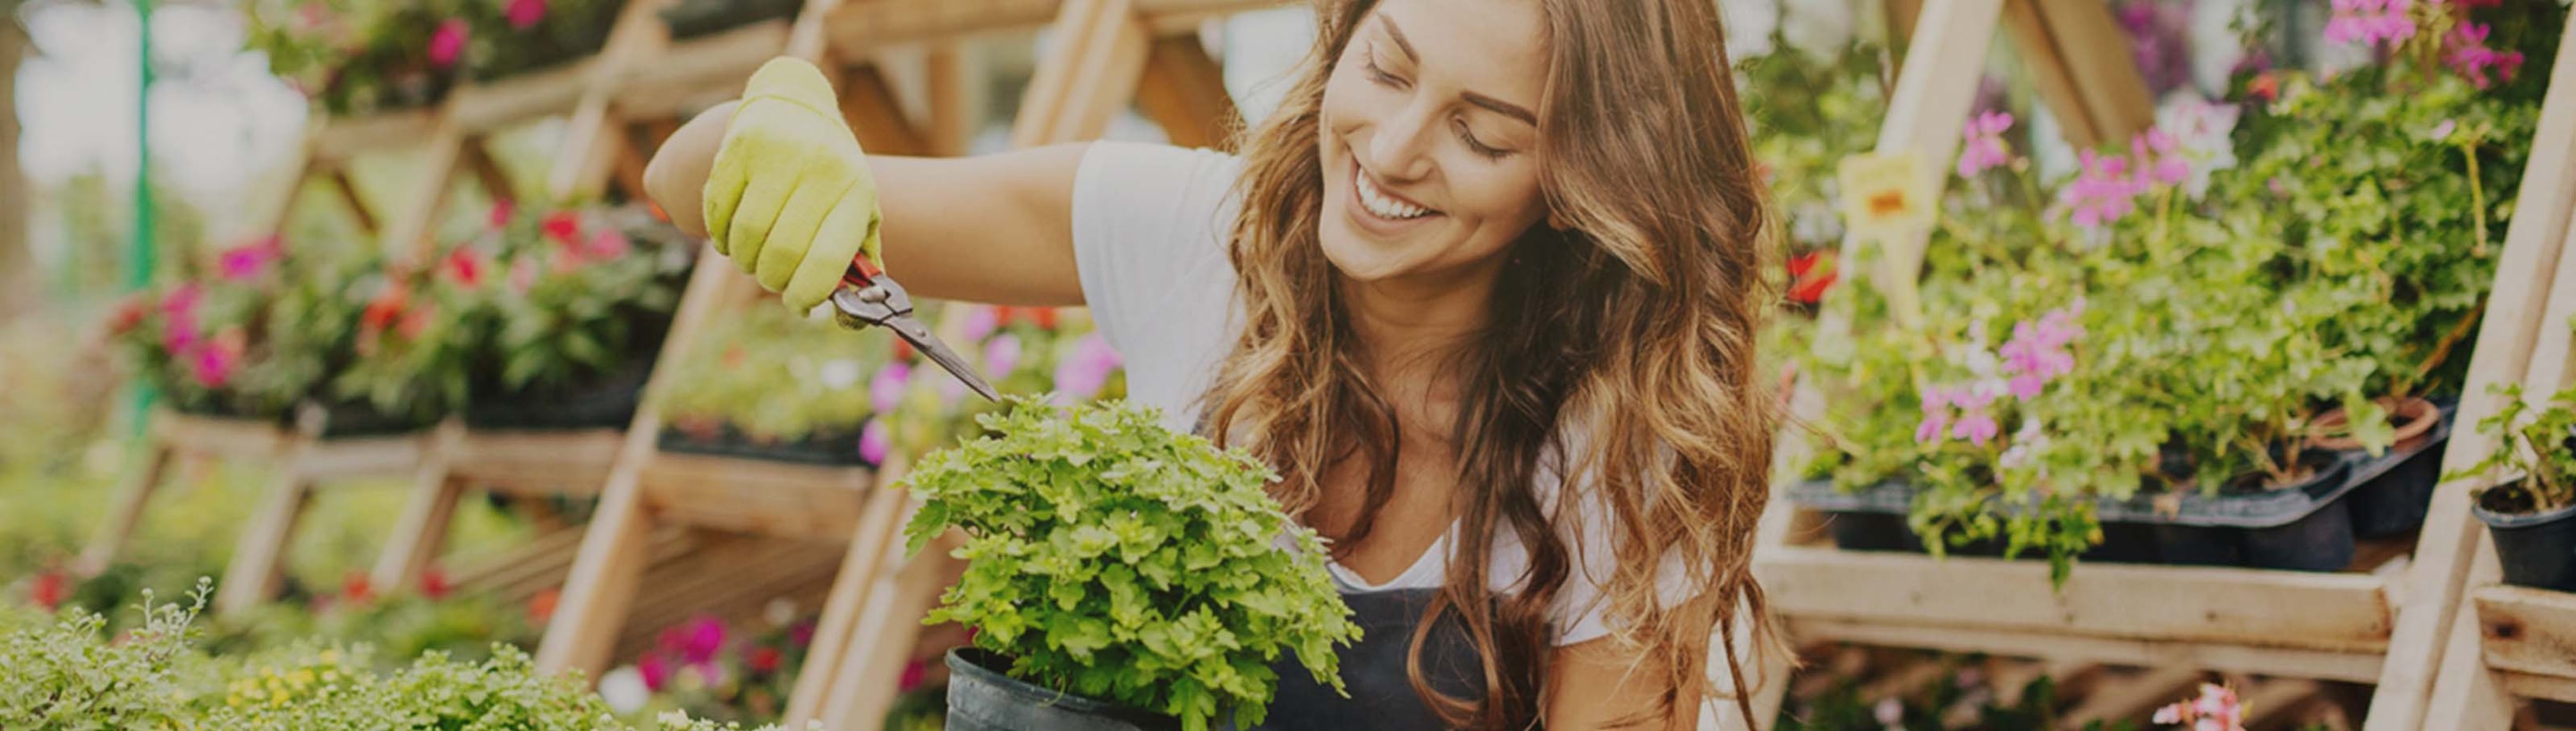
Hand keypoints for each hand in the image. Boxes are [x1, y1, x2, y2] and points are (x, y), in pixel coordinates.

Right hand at [702, 57, 881, 311]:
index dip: (807, 294)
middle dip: (772, 278)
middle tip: (772, 277)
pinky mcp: (738, 147)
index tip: (799, 303)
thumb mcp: (858, 208)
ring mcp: (777, 155)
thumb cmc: (832, 173)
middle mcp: (819, 170)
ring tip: (752, 255)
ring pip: (746, 234)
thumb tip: (850, 317)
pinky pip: (717, 209)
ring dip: (742, 258)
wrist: (797, 104)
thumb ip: (857, 262)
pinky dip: (719, 233)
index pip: (827, 259)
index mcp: (855, 192)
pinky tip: (731, 232)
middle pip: (781, 251)